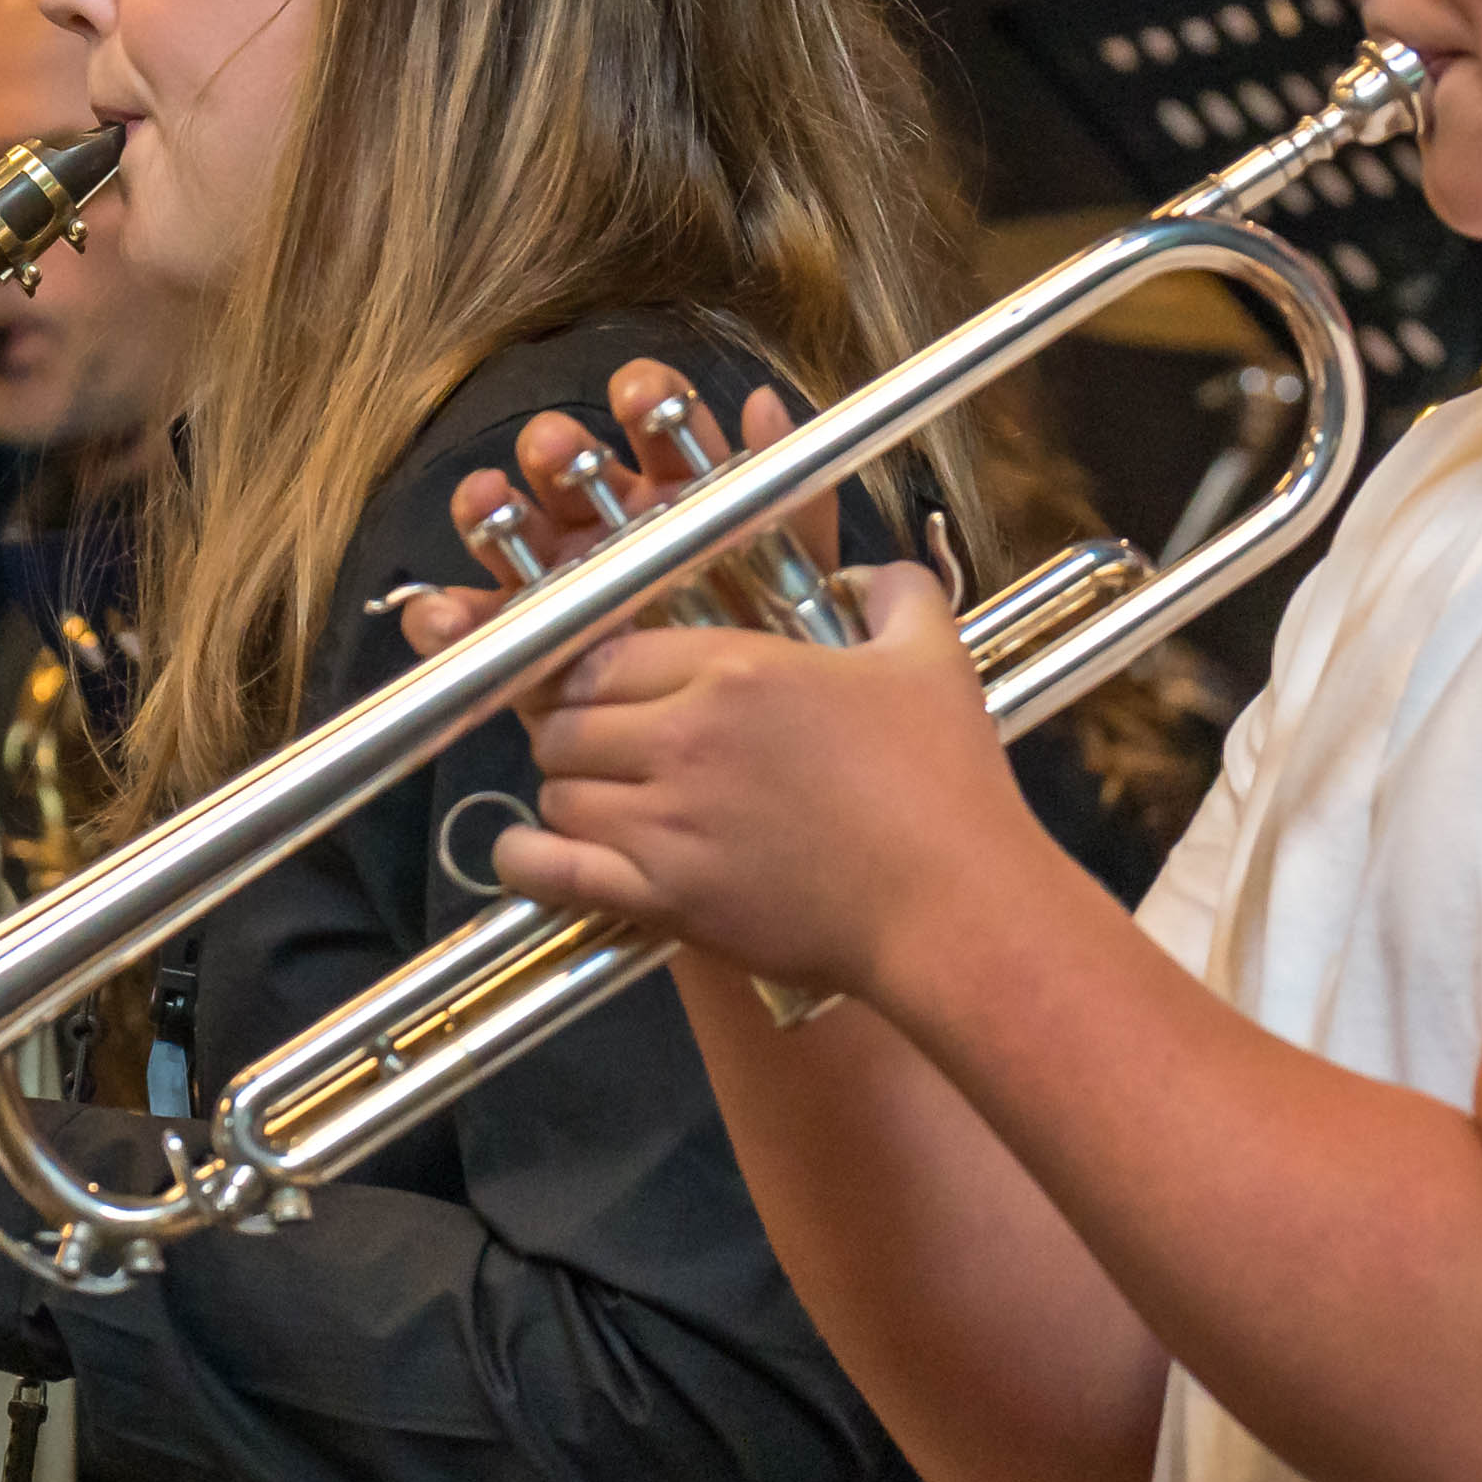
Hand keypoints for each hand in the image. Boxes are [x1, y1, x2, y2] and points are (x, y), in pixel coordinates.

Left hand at [420, 380, 1023, 1010]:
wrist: (954, 907)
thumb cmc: (947, 787)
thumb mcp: (932, 659)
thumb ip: (895, 595)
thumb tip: (874, 574)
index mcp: (737, 668)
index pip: (607, 651)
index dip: (592, 670)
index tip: (601, 687)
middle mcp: (685, 736)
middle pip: (566, 718)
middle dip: (572, 729)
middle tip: (599, 745)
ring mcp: (667, 820)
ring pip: (555, 787)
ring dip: (566, 791)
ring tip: (594, 799)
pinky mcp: (664, 896)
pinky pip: (552, 869)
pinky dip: (527, 858)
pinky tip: (527, 851)